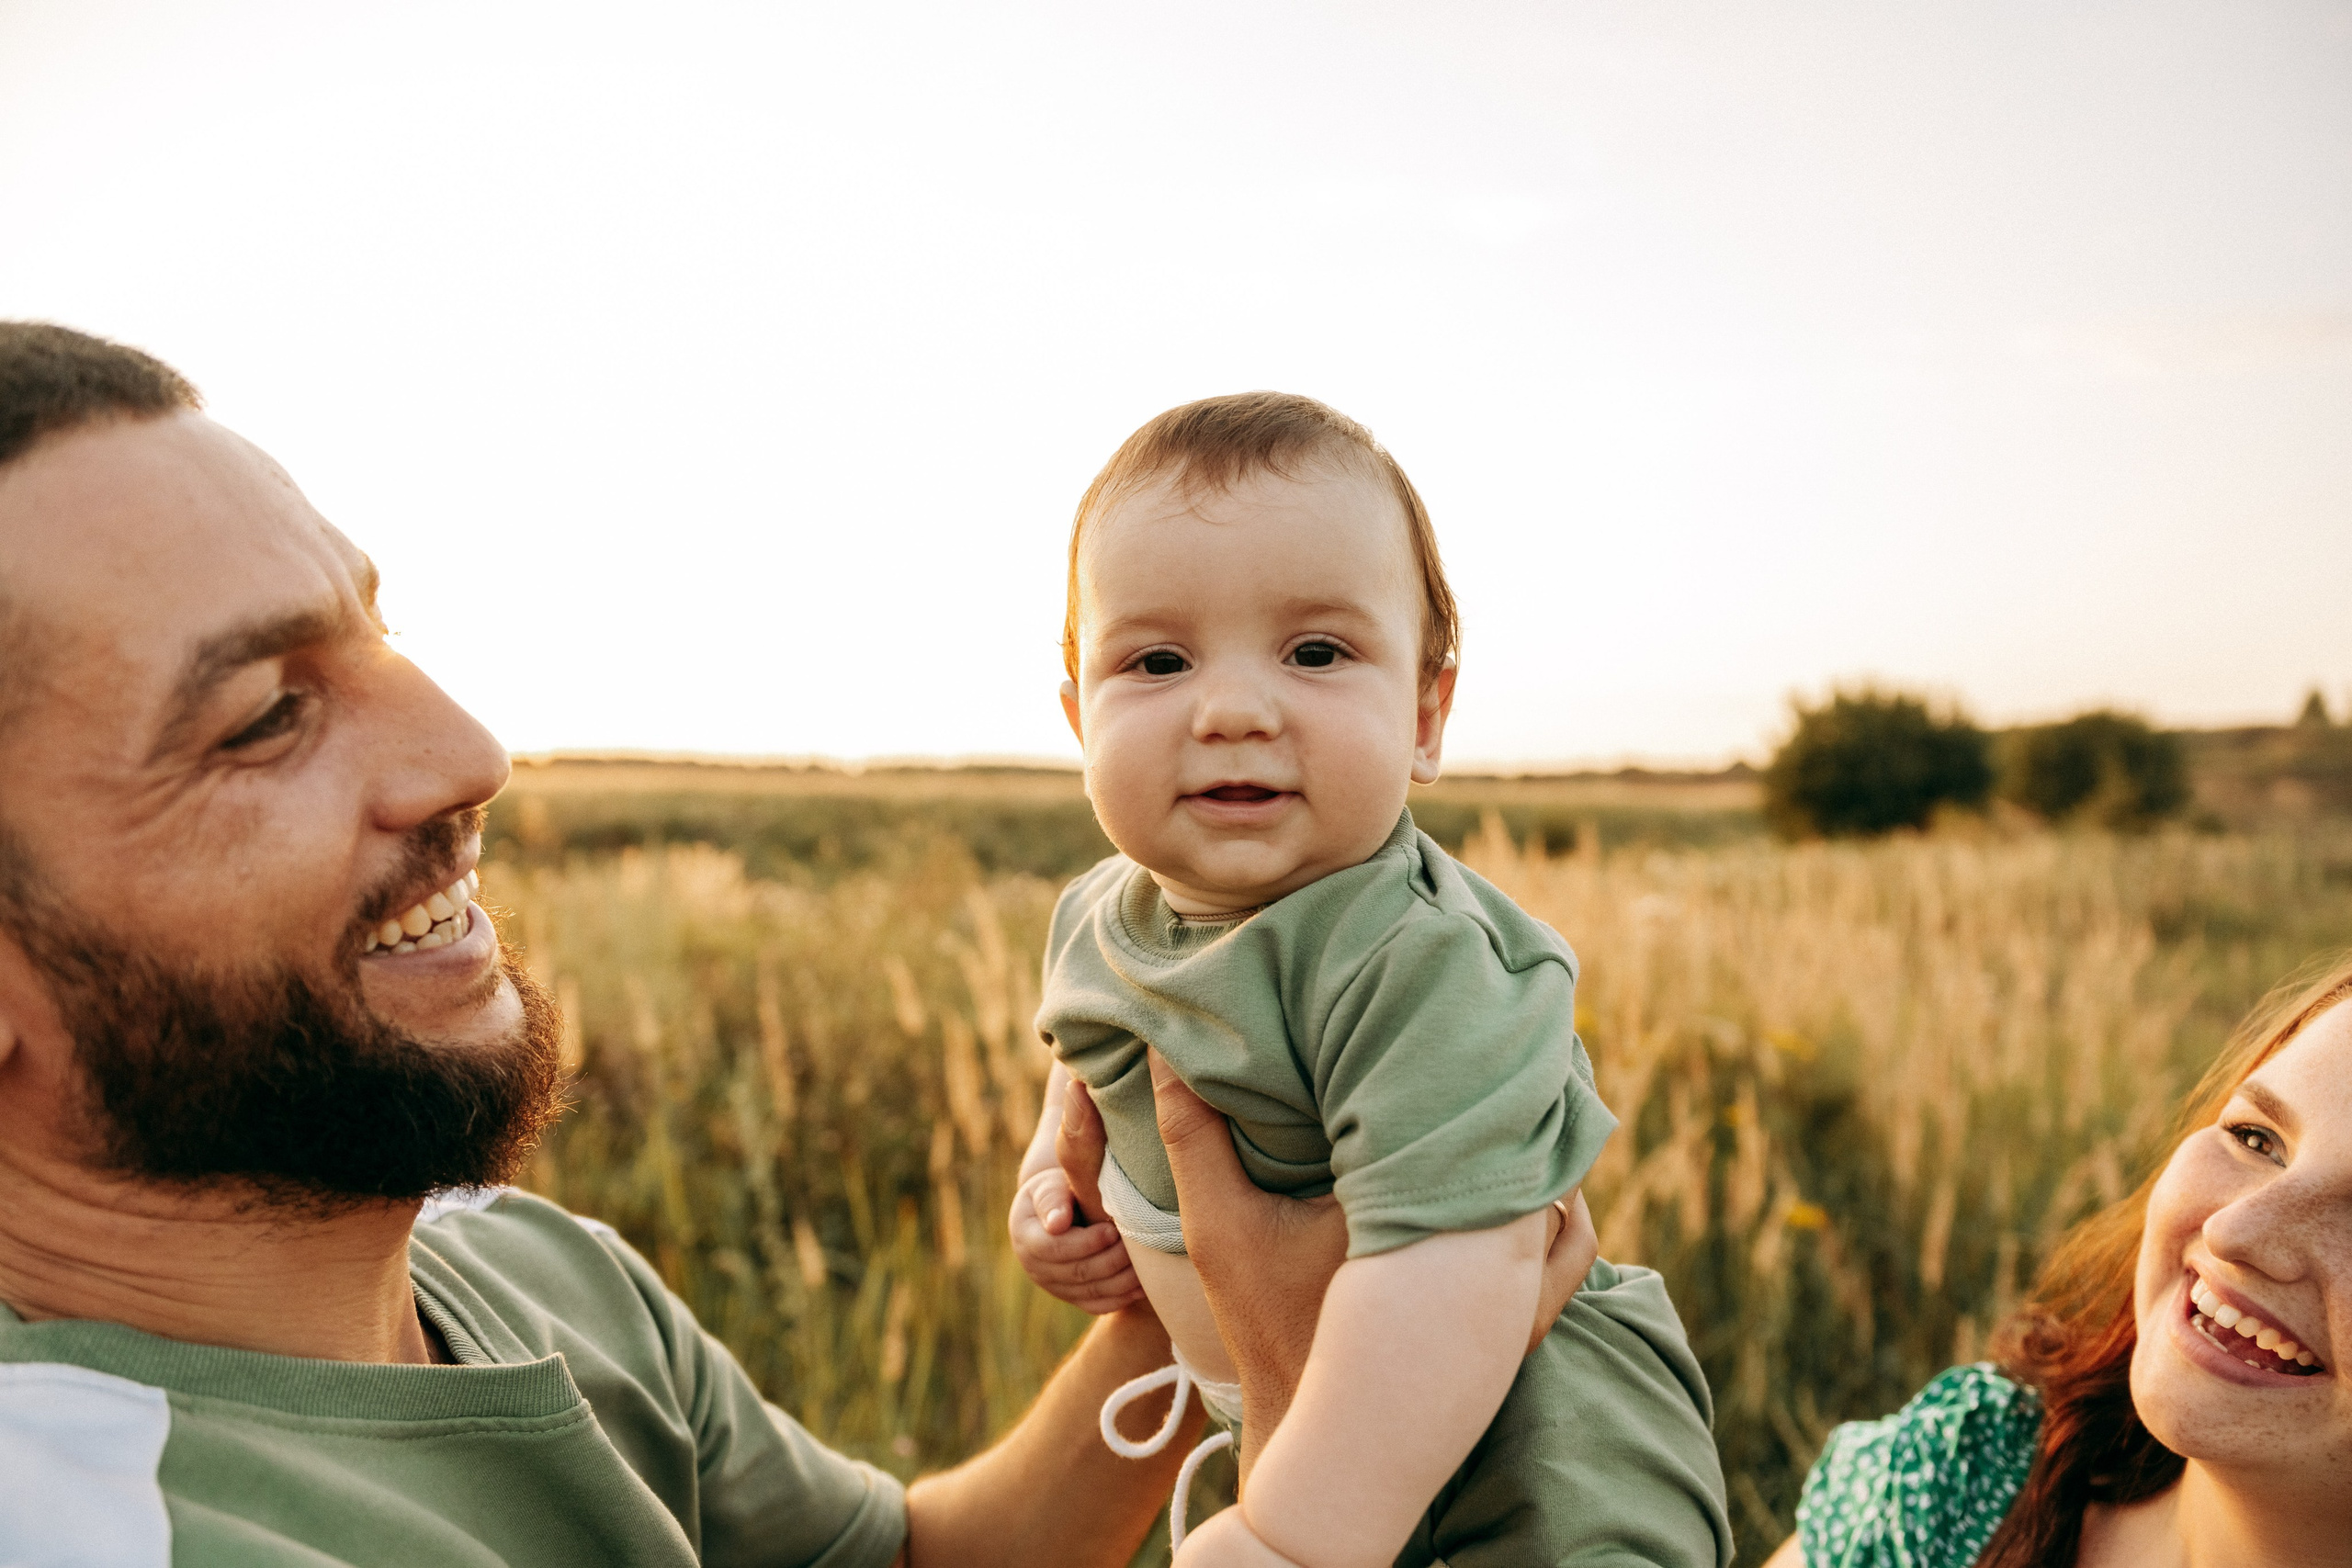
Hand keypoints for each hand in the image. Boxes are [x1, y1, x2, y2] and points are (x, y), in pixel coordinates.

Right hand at [1009, 1170, 1142, 1314]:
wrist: (1057, 1209)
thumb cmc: (1057, 1190)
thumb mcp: (1048, 1186)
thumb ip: (1052, 1200)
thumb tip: (1057, 1224)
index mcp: (1026, 1238)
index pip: (1054, 1248)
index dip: (1086, 1243)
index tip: (1112, 1231)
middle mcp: (1036, 1268)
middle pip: (1077, 1273)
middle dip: (1110, 1260)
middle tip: (1135, 1245)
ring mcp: (1055, 1287)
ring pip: (1091, 1292)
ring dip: (1121, 1281)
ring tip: (1144, 1264)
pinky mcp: (1073, 1297)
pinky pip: (1098, 1305)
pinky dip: (1122, 1298)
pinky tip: (1142, 1285)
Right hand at [1149, 1050, 1601, 1475]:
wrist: (1317, 1437)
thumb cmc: (1265, 1324)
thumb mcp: (1216, 1228)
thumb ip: (1193, 1138)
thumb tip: (1168, 1048)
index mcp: (1411, 1216)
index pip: (1468, 1115)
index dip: (1468, 1059)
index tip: (1454, 1020)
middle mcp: (1479, 1257)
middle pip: (1530, 1143)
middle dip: (1515, 1089)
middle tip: (1496, 1037)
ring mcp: (1513, 1296)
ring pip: (1564, 1196)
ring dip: (1545, 1148)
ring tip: (1518, 1094)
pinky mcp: (1523, 1322)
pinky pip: (1574, 1252)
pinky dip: (1565, 1209)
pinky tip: (1533, 1173)